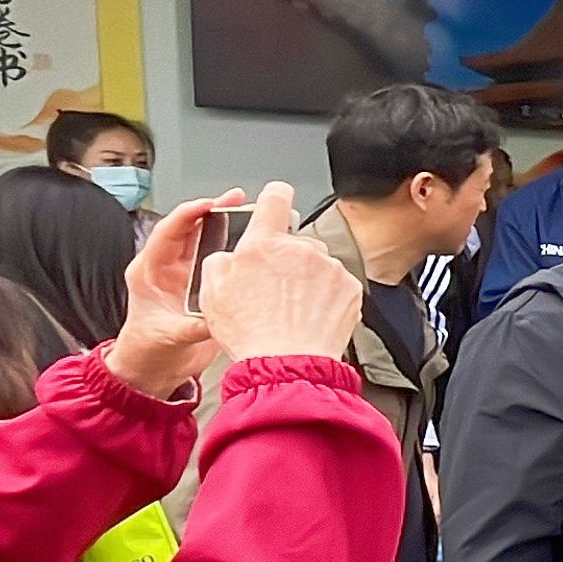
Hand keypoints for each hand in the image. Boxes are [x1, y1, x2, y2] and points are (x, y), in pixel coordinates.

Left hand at [101, 192, 236, 397]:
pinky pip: (218, 260)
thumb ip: (192, 326)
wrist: (152, 370)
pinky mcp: (201, 286)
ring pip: (205, 240)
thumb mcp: (168, 336)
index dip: (190, 214)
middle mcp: (167, 268)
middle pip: (190, 228)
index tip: (211, 203)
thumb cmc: (147, 351)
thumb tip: (217, 316)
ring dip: (225, 225)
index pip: (169, 231)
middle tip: (237, 199)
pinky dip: (233, 249)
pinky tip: (251, 245)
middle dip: (213, 210)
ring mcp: (185, 276)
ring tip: (248, 212)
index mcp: (149, 271)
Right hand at [198, 182, 363, 364]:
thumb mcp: (212, 292)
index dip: (273, 197)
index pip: (275, 197)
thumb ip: (221, 261)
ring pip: (317, 264)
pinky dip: (326, 296)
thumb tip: (231, 255)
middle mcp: (302, 249)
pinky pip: (336, 284)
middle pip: (295, 240)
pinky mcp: (350, 289)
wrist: (287, 365)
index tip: (274, 201)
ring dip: (307, 278)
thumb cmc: (251, 334)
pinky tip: (310, 316)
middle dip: (285, 258)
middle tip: (273, 288)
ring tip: (291, 309)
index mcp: (265, 243)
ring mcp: (329, 268)